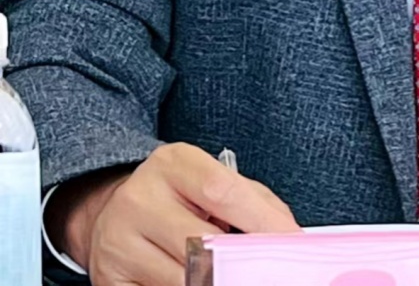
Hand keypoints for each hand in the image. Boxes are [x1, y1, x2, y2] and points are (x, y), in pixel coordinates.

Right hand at [48, 141, 299, 285]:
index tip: (291, 242)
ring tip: (232, 276)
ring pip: (182, 278)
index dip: (261, 221)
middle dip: (239, 262)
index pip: (222, 191)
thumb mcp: (211, 180)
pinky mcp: (108, 279)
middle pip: (201, 242)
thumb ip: (253, 200)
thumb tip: (289, 233)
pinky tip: (198, 282)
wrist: (113, 212)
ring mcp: (118, 240)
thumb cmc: (178, 197)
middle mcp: (140, 198)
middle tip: (265, 271)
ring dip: (215, 283)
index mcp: (173, 163)